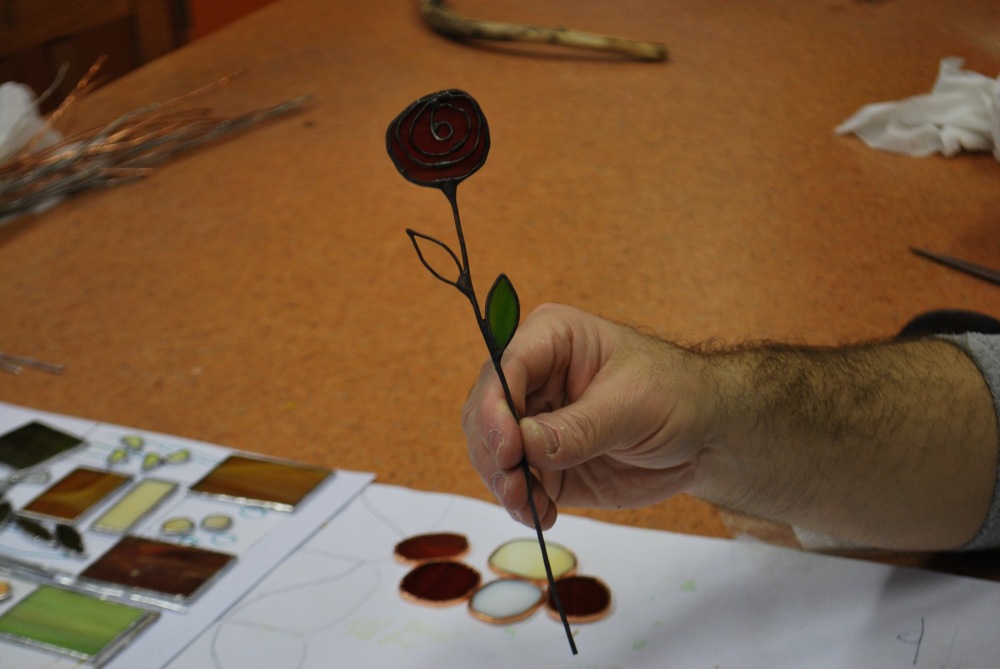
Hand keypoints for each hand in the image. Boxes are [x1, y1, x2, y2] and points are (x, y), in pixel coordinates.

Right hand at [462, 303, 713, 528]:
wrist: (704, 435)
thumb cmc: (675, 395)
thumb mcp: (632, 405)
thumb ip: (578, 427)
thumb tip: (526, 445)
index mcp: (550, 339)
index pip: (504, 367)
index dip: (494, 408)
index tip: (508, 448)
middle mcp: (531, 377)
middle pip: (484, 411)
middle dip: (494, 451)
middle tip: (516, 485)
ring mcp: (533, 421)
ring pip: (491, 451)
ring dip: (503, 482)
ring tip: (530, 504)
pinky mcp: (542, 461)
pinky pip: (514, 482)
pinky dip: (520, 503)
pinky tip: (543, 514)